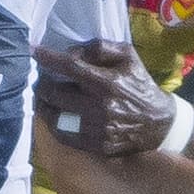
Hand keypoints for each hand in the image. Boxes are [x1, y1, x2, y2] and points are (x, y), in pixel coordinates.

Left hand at [35, 40, 176, 155]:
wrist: (159, 123)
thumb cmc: (139, 85)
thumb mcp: (128, 56)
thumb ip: (99, 47)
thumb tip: (70, 53)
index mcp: (107, 82)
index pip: (69, 67)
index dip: (48, 58)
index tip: (33, 51)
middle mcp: (99, 107)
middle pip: (54, 95)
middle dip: (42, 85)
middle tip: (42, 81)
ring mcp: (96, 130)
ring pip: (54, 118)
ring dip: (44, 106)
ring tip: (45, 99)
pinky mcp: (95, 146)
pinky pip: (64, 136)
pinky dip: (55, 124)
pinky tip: (57, 116)